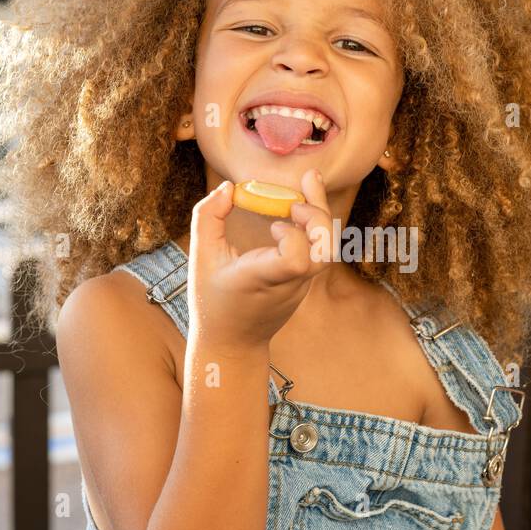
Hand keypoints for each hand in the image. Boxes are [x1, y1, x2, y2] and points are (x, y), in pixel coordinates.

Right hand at [186, 168, 333, 351]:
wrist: (233, 343)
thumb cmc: (213, 301)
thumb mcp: (200, 258)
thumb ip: (207, 218)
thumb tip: (227, 187)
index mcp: (261, 279)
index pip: (296, 261)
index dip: (293, 237)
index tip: (274, 226)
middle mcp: (288, 283)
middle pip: (326, 252)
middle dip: (319, 217)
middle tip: (296, 199)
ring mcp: (302, 284)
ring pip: (330, 249)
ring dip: (322, 215)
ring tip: (307, 186)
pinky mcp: (306, 282)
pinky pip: (322, 250)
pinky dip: (317, 225)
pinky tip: (303, 204)